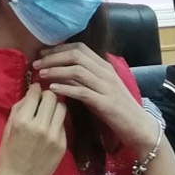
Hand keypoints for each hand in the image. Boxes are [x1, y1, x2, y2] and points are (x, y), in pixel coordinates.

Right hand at [0, 83, 68, 174]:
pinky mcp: (62, 144)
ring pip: (62, 107)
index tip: (35, 90)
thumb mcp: (7, 129)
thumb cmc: (7, 155)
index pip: (35, 92)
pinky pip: (63, 124)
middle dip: (47, 95)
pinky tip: (50, 129)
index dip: (35, 89)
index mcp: (22, 121)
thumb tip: (31, 93)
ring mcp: (53, 135)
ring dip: (55, 107)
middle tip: (43, 101)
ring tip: (48, 113)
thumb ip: (19, 109)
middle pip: (51, 97)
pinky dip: (57, 123)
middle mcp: (40, 125)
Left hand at [33, 42, 155, 148]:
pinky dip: (65, 88)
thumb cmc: (117, 109)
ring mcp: (106, 87)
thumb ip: (84, 79)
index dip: (58, 49)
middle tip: (36, 64)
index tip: (42, 54)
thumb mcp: (100, 89)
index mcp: (105, 67)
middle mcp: (106, 73)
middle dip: (53, 57)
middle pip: (76, 56)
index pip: (80, 48)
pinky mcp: (105, 103)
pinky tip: (52, 89)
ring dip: (56, 70)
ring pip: (77, 71)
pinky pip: (82, 91)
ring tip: (40, 74)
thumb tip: (61, 72)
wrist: (139, 126)